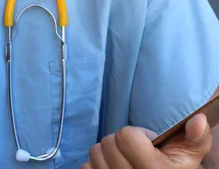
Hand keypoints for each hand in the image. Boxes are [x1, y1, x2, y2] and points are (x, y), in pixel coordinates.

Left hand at [82, 113, 211, 167]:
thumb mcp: (190, 155)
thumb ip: (196, 137)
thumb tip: (198, 120)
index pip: (125, 136)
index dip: (135, 135)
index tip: (147, 144)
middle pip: (107, 143)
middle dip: (120, 144)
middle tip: (135, 153)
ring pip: (94, 154)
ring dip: (106, 154)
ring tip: (124, 160)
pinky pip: (86, 167)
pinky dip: (95, 165)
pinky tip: (111, 168)